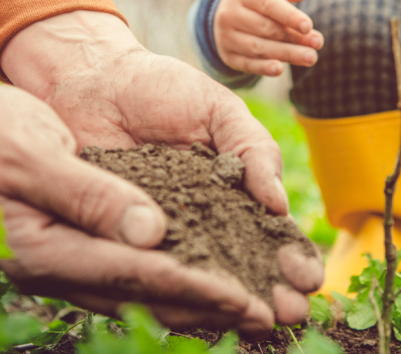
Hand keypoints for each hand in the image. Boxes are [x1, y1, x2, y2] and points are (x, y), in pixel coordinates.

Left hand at [0, 11, 323, 328]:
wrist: (92, 79)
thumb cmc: (160, 88)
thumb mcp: (218, 110)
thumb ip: (253, 150)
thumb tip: (279, 206)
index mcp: (233, 190)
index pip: (269, 232)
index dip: (291, 256)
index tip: (309, 277)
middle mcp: (200, 220)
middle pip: (241, 266)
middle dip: (269, 291)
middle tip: (289, 313)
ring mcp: (160, 234)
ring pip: (199, 277)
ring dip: (228, 302)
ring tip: (255, 321)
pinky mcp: (119, 240)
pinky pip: (146, 270)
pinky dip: (168, 290)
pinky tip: (192, 307)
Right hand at [0, 35, 285, 337]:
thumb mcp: (33, 154)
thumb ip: (89, 195)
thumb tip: (151, 234)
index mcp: (41, 251)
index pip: (132, 275)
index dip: (193, 287)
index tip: (244, 298)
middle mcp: (56, 268)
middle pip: (144, 296)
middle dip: (208, 309)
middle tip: (265, 319)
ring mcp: (65, 263)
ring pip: (142, 293)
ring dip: (198, 304)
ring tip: (249, 314)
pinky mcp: (76, 249)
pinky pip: (132, 275)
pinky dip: (173, 282)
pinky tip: (207, 285)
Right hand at [214, 0, 323, 75]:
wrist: (218, 14)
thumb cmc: (253, 0)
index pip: (268, 5)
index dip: (289, 16)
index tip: (308, 26)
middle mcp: (231, 15)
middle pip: (266, 29)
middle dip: (293, 38)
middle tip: (317, 44)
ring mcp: (227, 37)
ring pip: (258, 48)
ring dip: (286, 54)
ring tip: (310, 58)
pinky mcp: (228, 56)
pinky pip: (246, 64)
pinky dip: (263, 68)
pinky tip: (279, 70)